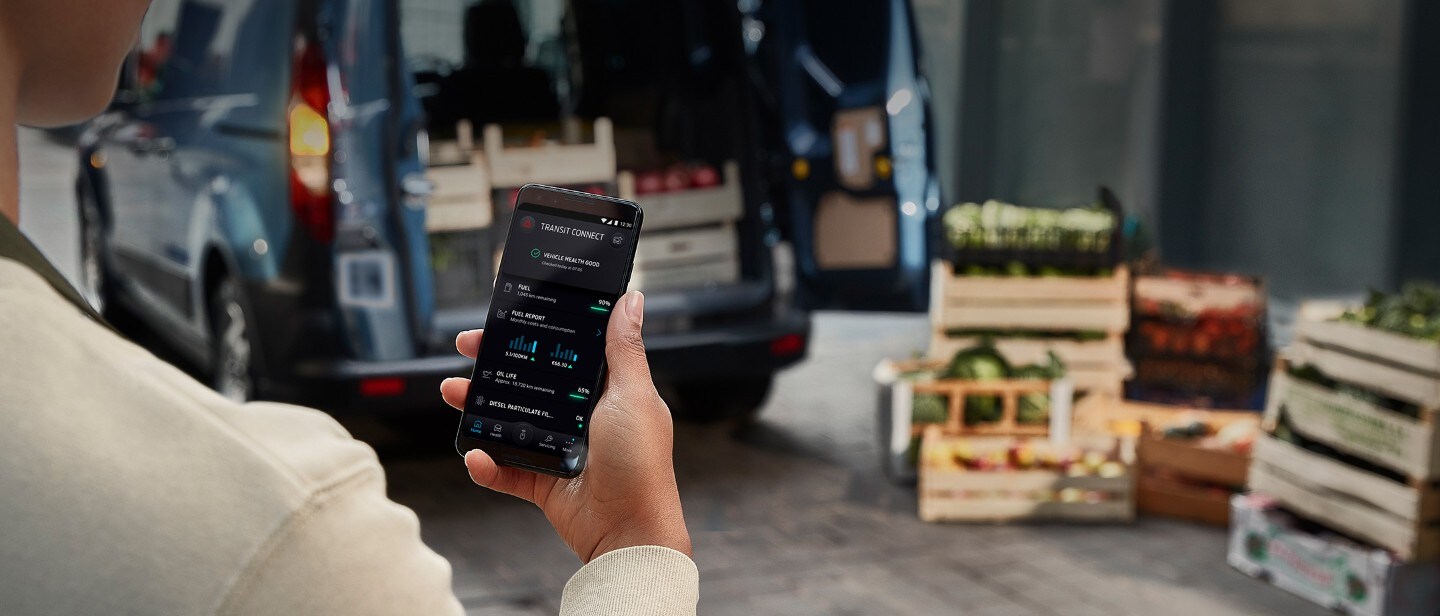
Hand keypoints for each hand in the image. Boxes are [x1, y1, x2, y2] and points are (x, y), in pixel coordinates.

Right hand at [441, 290, 691, 562]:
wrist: (630, 530)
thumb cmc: (641, 462)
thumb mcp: (633, 394)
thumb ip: (624, 349)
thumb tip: (632, 300)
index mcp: (605, 392)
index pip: (563, 352)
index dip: (534, 334)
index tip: (505, 319)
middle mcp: (581, 418)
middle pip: (529, 383)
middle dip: (494, 365)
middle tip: (467, 349)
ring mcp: (560, 450)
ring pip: (510, 422)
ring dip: (478, 408)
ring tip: (454, 393)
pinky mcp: (544, 483)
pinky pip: (506, 470)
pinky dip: (487, 465)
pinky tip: (474, 454)